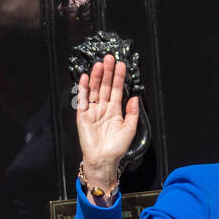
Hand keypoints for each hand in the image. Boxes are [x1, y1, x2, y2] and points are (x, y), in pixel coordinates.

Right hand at [76, 53, 138, 188]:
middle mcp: (103, 108)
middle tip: (110, 58)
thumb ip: (132, 112)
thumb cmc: (117, 148)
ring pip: (94, 90)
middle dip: (108, 72)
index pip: (117, 90)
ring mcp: (92, 111)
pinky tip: (86, 77)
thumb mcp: (130, 129)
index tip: (122, 65)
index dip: (119, 77)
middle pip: (105, 86)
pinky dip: (83, 88)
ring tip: (100, 64)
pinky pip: (82, 99)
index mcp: (115, 111)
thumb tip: (135, 97)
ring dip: (96, 76)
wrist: (104, 160)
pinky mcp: (82, 115)